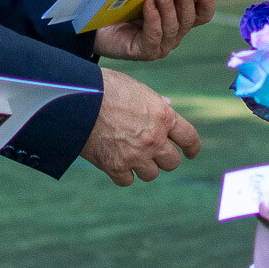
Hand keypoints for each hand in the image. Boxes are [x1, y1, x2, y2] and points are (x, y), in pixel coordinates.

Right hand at [80, 67, 200, 185]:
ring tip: (131, 155)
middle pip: (172, 162)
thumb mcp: (135, 86)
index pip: (189, 138)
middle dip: (164, 158)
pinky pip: (127, 180)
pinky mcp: (115, 167)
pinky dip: (122, 174)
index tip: (191, 153)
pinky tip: (116, 163)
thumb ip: (154, 101)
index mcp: (163, 116)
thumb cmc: (105, 87)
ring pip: (151, 174)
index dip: (192, 148)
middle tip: (153, 152)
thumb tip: (168, 107)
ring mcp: (136, 155)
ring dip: (144, 167)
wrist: (75, 98)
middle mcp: (154, 139)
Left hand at [94, 0, 214, 60]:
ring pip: (173, 29)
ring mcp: (161, 46)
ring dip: (169, 9)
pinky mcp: (144, 52)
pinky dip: (153, 19)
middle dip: (187, 2)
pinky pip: (154, 37)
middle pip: (189, 20)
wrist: (96, 24)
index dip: (207, 3)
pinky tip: (148, 4)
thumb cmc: (121, 2)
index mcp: (179, 18)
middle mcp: (174, 34)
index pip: (202, 14)